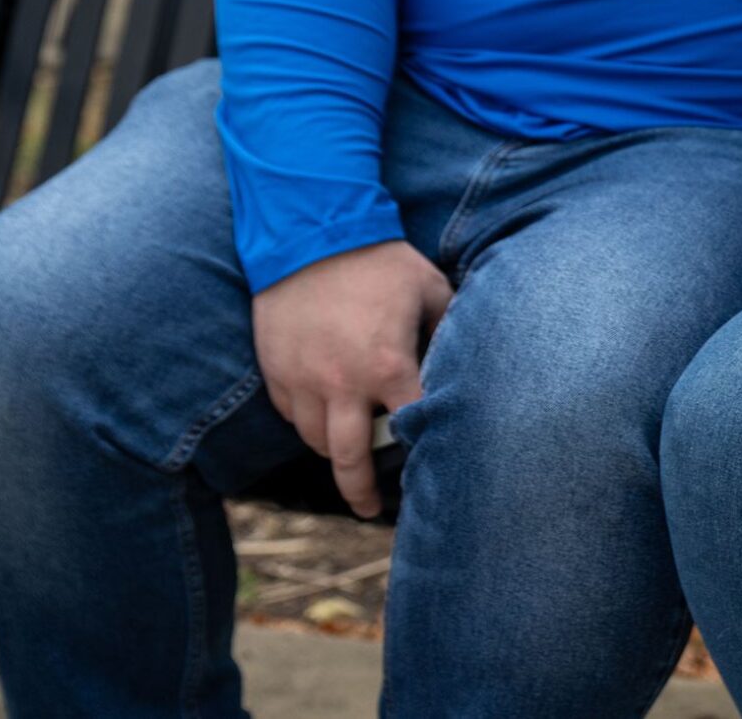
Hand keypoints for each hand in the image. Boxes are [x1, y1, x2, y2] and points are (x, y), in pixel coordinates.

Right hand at [252, 240, 451, 516]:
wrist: (310, 232)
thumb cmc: (379, 260)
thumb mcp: (430, 288)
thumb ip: (448, 327)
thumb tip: (467, 356)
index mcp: (387, 367)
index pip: (411, 427)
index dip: (422, 448)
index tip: (428, 468)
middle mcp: (341, 384)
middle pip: (350, 459)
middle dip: (361, 491)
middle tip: (369, 509)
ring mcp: (302, 381)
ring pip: (314, 441)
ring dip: (334, 454)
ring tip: (349, 459)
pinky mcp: (274, 372)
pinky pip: (289, 414)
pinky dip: (305, 423)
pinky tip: (322, 419)